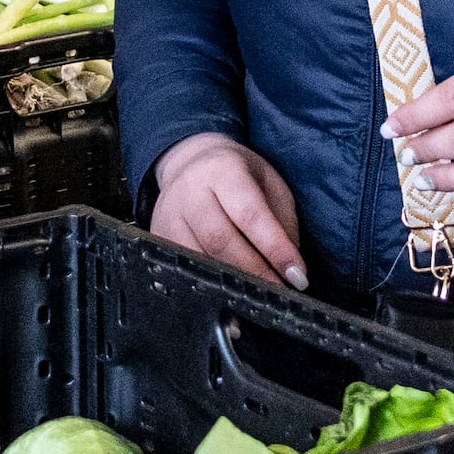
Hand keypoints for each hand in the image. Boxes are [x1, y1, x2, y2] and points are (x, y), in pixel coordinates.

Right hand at [148, 133, 307, 287]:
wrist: (190, 160)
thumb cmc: (236, 173)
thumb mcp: (269, 183)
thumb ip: (283, 221)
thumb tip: (290, 267)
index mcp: (223, 171)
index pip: (250, 215)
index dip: (275, 248)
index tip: (296, 275)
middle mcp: (190, 192)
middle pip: (220, 241)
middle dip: (255, 272)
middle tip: (279, 290)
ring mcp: (168, 215)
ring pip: (198, 259)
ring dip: (232, 282)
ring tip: (257, 294)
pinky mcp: (157, 234)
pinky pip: (182, 267)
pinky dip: (208, 284)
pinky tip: (227, 292)